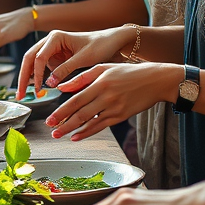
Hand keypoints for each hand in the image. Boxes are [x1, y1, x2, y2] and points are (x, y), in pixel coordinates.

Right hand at [17, 27, 132, 98]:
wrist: (110, 42)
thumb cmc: (99, 46)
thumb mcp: (84, 59)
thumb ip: (65, 70)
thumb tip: (49, 83)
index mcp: (55, 37)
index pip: (39, 57)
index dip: (36, 74)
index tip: (38, 89)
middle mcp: (50, 41)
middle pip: (30, 59)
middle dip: (24, 77)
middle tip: (20, 94)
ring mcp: (51, 50)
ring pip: (33, 64)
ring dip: (28, 79)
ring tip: (25, 94)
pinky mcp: (55, 57)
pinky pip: (42, 68)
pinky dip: (38, 79)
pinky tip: (36, 89)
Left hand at [46, 62, 181, 140]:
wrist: (155, 80)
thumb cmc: (127, 72)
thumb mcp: (103, 68)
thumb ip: (81, 78)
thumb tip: (61, 87)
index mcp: (100, 82)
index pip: (76, 99)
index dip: (62, 111)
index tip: (49, 119)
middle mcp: (107, 97)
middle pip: (81, 113)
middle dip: (63, 124)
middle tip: (51, 130)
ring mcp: (115, 108)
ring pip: (90, 122)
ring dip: (72, 130)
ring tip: (59, 135)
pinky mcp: (121, 116)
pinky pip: (101, 126)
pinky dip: (88, 132)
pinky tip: (76, 136)